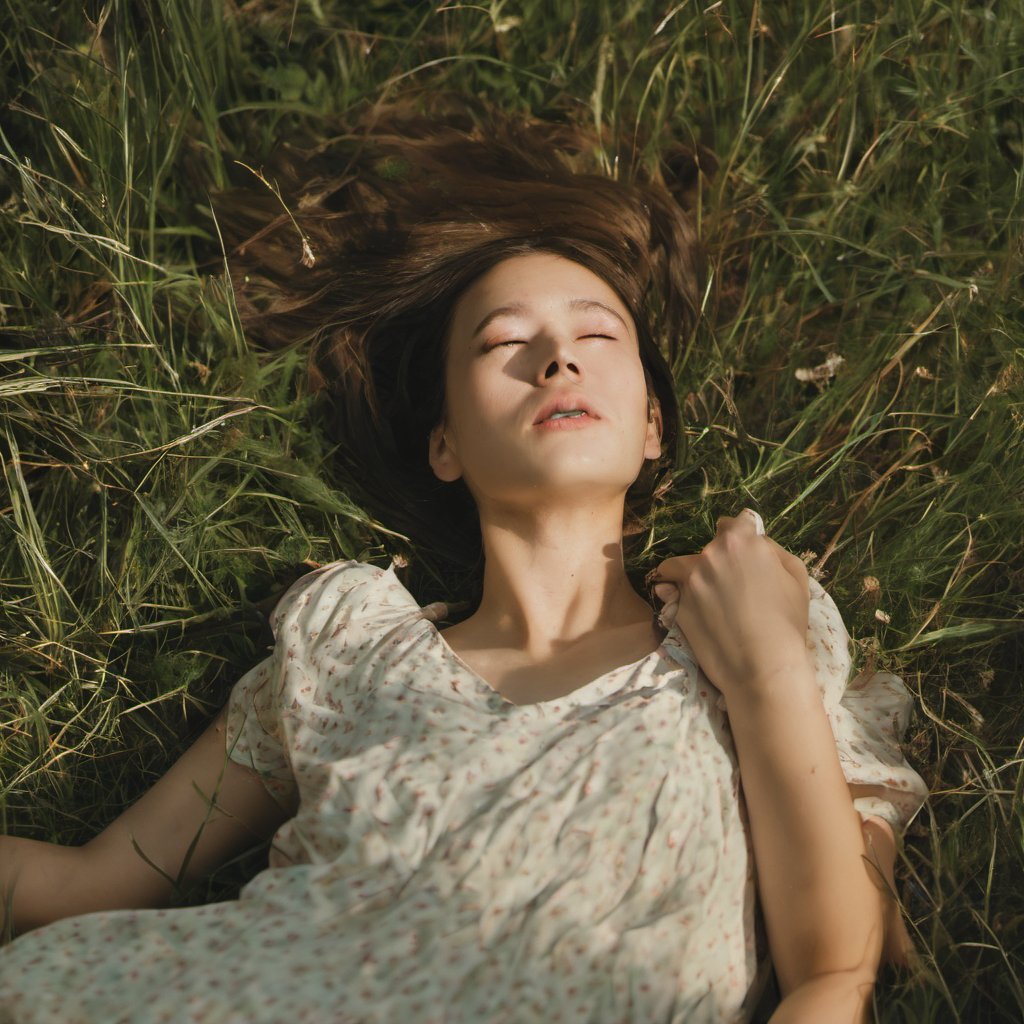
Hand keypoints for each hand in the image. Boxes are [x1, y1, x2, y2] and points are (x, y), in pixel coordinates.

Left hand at [651, 509, 812, 700]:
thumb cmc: (787, 621)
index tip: (740, 553)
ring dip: (689, 576)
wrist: (763, 666)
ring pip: (679, 567)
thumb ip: (773, 549)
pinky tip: (691, 610)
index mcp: (740, 542)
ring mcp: (689, 580)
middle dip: (717, 562)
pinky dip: (674, 596)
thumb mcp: (796, 575)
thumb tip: (756, 541)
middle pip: (708, 549)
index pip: (732, 523)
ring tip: (705, 599)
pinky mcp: (675, 604)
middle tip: (731, 588)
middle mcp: (709, 555)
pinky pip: (668, 592)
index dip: (738, 537)